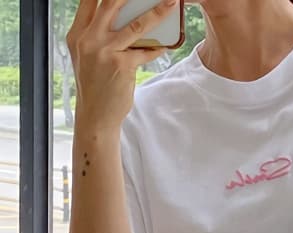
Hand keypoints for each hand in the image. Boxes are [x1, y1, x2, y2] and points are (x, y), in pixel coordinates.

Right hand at [66, 0, 179, 131]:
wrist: (96, 115)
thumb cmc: (95, 87)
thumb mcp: (87, 57)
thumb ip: (97, 36)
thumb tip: (121, 20)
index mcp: (77, 34)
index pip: (89, 1)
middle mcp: (89, 39)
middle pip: (111, 3)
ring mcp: (105, 52)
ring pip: (135, 25)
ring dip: (156, 13)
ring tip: (170, 4)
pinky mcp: (121, 65)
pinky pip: (145, 51)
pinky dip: (157, 48)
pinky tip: (166, 45)